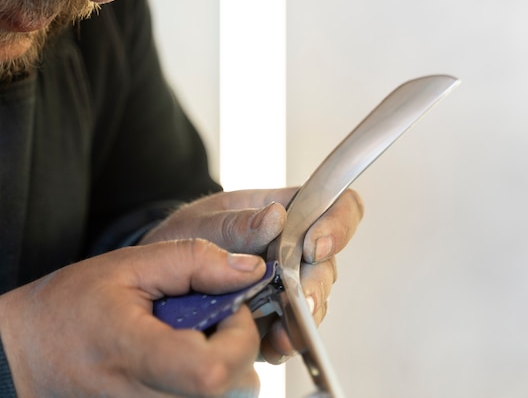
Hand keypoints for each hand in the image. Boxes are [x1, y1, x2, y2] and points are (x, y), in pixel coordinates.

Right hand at [0, 239, 265, 397]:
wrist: (27, 357)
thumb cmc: (70, 310)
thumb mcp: (128, 267)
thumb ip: (194, 262)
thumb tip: (250, 270)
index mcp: (135, 356)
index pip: (213, 372)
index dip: (239, 336)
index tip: (229, 308)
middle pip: (233, 386)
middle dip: (238, 344)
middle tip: (210, 317)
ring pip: (226, 397)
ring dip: (225, 361)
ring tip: (191, 336)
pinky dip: (207, 376)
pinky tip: (183, 354)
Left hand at [141, 188, 364, 362]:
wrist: (163, 274)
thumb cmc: (188, 236)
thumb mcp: (204, 222)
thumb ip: (238, 223)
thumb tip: (275, 217)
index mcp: (290, 211)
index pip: (337, 207)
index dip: (338, 225)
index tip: (314, 246)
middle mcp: (298, 248)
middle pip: (328, 264)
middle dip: (315, 285)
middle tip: (301, 300)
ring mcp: (291, 284)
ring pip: (315, 301)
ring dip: (302, 319)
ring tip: (282, 334)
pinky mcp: (279, 316)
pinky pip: (293, 331)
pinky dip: (284, 341)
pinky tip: (269, 346)